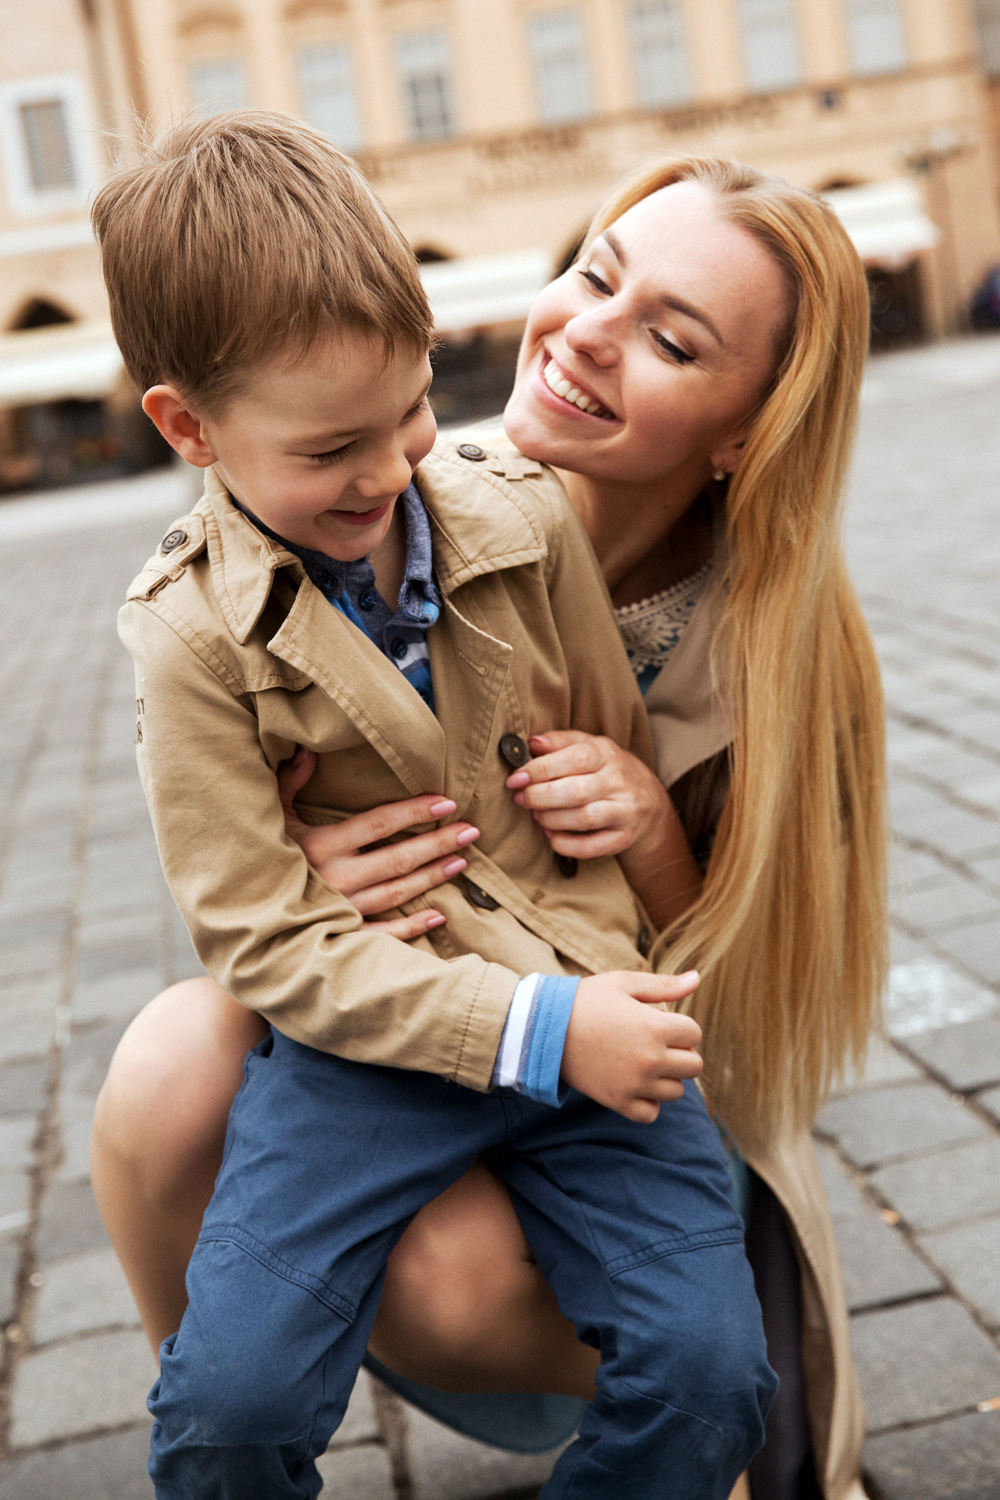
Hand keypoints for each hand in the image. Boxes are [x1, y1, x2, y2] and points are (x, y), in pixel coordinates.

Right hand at [277, 748, 478, 940]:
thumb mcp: (272, 819)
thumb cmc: (262, 859)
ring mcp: (342, 910)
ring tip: (461, 861)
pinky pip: (384, 933)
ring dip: (432, 877)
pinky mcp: (343, 936)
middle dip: (438, 843)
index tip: (446, 803)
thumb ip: (288, 784)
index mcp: (321, 846)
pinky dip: (412, 927)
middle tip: (471, 831)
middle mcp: (336, 878)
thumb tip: (307, 752)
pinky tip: (439, 915)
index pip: (377, 824)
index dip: (413, 812)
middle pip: (398, 859)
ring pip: (397, 893)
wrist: (248, 914)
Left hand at [505, 731, 670, 860]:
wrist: (649, 800)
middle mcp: (619, 781)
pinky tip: (552, 834)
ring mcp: (625, 811)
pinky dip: (565, 844)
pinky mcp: (624, 838)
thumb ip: (559, 741)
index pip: (574, 759)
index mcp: (607, 753)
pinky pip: (591, 847)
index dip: (539, 770)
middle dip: (540, 797)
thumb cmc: (606, 770)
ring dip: (550, 819)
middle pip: (576, 791)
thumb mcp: (588, 746)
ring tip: (537, 815)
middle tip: (521, 799)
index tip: (515, 779)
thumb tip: (531, 743)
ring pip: (582, 819)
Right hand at [560, 970, 701, 1122]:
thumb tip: (697, 978)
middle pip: (693, 1066)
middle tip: (656, 1044)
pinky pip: (651, 1113)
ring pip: (676, 1091)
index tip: (660, 1022)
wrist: (545, 1028)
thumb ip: (664, 985)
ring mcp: (635, 1083)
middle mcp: (650, 1058)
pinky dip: (649, 1102)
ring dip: (666, 1077)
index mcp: (655, 1026)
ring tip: (644, 1062)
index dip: (680, 1026)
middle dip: (681, 1052)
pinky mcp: (617, 1101)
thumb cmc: (586, 1000)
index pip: (694, 1033)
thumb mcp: (624, 983)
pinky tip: (636, 1084)